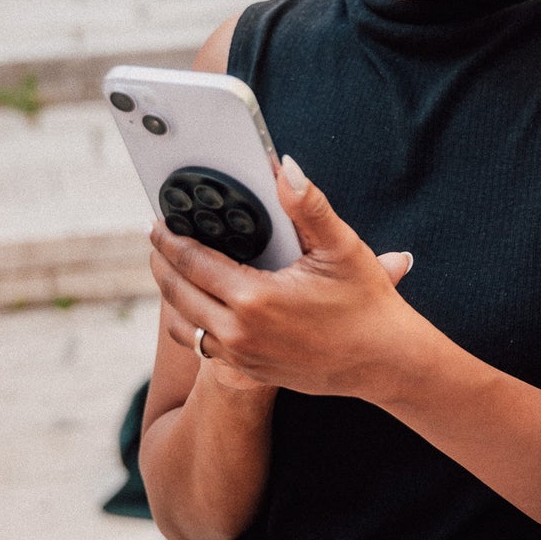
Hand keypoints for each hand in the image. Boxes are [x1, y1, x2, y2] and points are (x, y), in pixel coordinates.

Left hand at [148, 156, 415, 396]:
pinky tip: (196, 307)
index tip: (157, 222)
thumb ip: (308, 205)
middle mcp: (239, 331)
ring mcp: (241, 357)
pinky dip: (189, 322)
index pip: (194, 262)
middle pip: (178, 292)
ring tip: (170, 271)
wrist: (384, 360)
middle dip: (162, 263)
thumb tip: (284, 167)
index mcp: (255, 297)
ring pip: (183, 324)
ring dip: (170, 295)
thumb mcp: (342, 247)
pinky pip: (202, 346)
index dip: (170, 240)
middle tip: (156, 240)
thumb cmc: (367, 301)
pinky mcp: (248, 372)